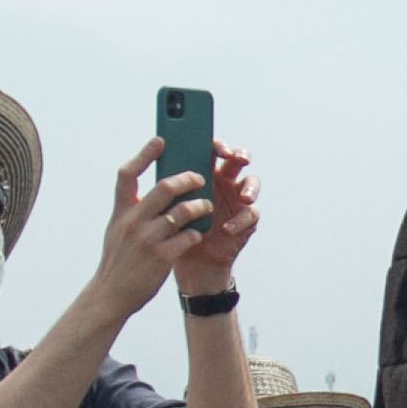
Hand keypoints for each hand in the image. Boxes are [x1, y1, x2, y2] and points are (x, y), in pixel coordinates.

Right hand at [91, 140, 220, 319]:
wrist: (111, 294)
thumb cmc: (119, 260)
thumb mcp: (117, 230)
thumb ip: (133, 209)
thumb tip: (157, 189)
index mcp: (121, 211)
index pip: (127, 174)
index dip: (144, 154)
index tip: (160, 141)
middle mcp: (133, 221)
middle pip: (165, 187)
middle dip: (187, 179)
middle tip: (200, 178)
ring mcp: (148, 239)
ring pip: (183, 211)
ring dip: (200, 206)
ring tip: (206, 206)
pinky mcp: (162, 257)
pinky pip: (189, 236)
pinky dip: (198, 232)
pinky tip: (200, 232)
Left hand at [172, 142, 261, 297]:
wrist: (189, 262)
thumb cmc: (177, 229)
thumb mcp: (168, 205)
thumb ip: (168, 184)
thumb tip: (154, 160)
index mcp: (205, 173)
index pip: (214, 151)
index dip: (218, 145)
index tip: (216, 147)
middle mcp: (224, 183)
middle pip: (238, 160)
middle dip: (240, 155)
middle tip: (237, 158)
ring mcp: (237, 201)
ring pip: (252, 184)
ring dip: (251, 188)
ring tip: (244, 197)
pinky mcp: (246, 221)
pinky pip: (250, 215)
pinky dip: (240, 221)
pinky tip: (226, 228)